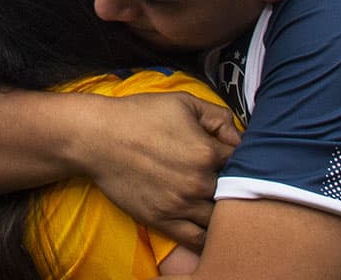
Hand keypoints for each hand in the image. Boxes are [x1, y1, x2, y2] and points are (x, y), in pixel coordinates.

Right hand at [82, 92, 239, 251]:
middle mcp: (198, 182)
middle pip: (233, 191)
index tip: (229, 155)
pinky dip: (207, 235)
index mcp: (207, 152)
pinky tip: (207, 226)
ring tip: (215, 200)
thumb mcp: (183, 102)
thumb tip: (237, 134)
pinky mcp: (163, 220)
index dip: (240, 157)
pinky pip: (197, 239)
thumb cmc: (140, 115)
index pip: (242, 161)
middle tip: (223, 176)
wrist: (99, 138)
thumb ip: (217, 115)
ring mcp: (181, 205)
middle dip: (232, 183)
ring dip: (221, 210)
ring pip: (219, 218)